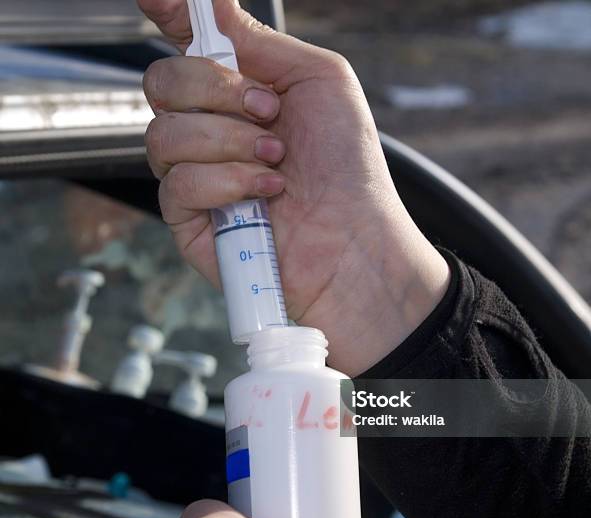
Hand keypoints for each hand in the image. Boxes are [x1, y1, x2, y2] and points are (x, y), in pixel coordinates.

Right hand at [139, 0, 449, 375]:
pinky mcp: (191, 222)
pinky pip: (176, 183)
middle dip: (216, 91)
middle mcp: (211, 133)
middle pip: (161, 84)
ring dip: (228, 142)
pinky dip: (225, 182)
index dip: (169, 15)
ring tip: (275, 161)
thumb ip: (262, 42)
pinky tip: (262, 193)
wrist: (356, 242)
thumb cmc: (350, 170)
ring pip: (163, 134)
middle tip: (268, 115)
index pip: (186, 47)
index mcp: (238, 95)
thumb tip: (212, 7)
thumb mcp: (321, 82)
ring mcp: (198, 177)